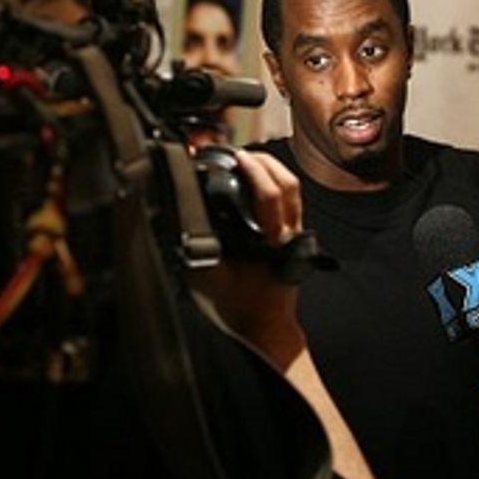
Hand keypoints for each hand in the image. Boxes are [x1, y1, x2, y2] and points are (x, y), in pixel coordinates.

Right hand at [190, 149, 305, 364]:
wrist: (263, 325)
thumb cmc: (239, 307)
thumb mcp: (208, 277)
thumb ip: (196, 246)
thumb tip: (182, 215)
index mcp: (272, 242)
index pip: (270, 194)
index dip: (253, 170)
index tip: (236, 157)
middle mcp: (289, 234)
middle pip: (288, 183)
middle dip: (263, 161)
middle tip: (239, 153)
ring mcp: (295, 234)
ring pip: (293, 188)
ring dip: (271, 168)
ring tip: (247, 160)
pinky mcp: (294, 236)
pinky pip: (291, 198)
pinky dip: (274, 181)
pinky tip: (257, 180)